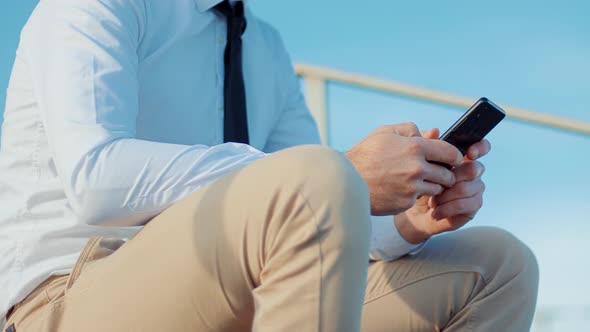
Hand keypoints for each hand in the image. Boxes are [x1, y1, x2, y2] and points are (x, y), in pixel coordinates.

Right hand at [345, 123, 462, 215]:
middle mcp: (417, 168)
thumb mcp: (385, 133)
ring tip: (419, 181)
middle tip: (437, 172)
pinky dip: (415, 195)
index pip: (450, 153)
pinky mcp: (405, 203)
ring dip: (432, 185)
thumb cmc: (365, 154)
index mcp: (415, 147)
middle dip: (445, 173)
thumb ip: (411, 129)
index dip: (454, 156)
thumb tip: (431, 133)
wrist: (345, 180)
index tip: (451, 159)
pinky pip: (419, 199)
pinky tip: (403, 190)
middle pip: (448, 174)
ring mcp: (412, 188)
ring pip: (437, 189)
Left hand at [394, 128, 490, 242]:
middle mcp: (471, 173)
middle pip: (476, 168)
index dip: (480, 147)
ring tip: (432, 199)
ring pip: (469, 187)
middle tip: (438, 183)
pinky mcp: (472, 208)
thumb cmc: (418, 185)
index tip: (470, 153)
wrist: (412, 213)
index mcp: (461, 159)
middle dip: (456, 176)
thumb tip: (434, 130)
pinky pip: (466, 204)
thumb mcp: (418, 164)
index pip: (480, 148)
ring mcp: (474, 190)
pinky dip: (448, 207)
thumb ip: (426, 145)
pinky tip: (435, 210)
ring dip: (447, 194)